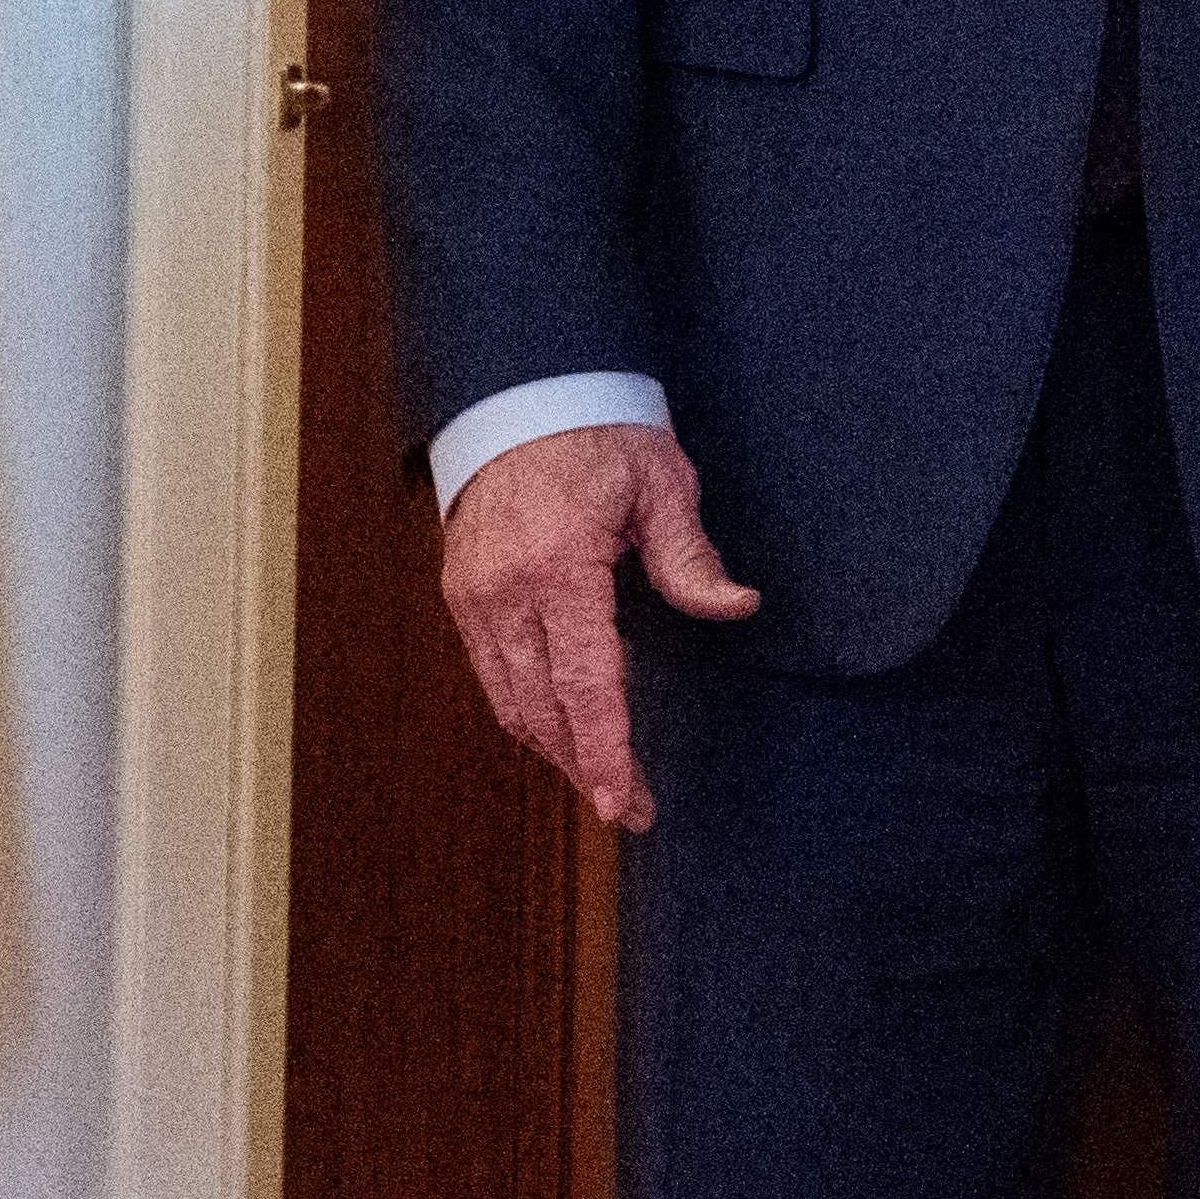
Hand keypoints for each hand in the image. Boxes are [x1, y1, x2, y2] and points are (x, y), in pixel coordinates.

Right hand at [439, 419, 760, 833]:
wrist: (521, 390)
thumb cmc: (598, 430)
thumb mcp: (660, 482)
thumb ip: (690, 556)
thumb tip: (738, 605)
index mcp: (560, 567)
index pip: (587, 686)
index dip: (607, 753)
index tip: (626, 805)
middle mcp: (506, 591)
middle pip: (545, 709)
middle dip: (587, 768)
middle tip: (633, 808)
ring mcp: (475, 595)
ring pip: (511, 701)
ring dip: (554, 748)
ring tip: (601, 781)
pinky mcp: (462, 592)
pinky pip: (491, 673)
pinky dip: (525, 711)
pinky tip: (558, 731)